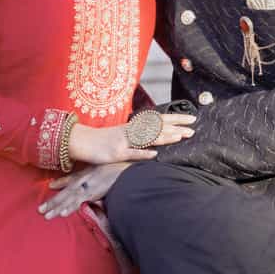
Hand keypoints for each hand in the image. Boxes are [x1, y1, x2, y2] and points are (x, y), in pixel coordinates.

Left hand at [38, 161, 133, 219]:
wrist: (127, 169)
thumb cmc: (119, 169)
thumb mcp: (105, 169)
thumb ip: (96, 175)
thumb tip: (100, 185)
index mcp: (87, 174)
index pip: (71, 180)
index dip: (60, 183)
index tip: (50, 186)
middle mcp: (83, 180)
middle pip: (65, 193)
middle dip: (52, 202)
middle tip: (40, 210)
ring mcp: (86, 186)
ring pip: (68, 199)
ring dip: (56, 207)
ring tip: (46, 215)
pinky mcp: (92, 192)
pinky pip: (78, 201)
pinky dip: (70, 207)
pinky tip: (62, 213)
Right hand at [68, 113, 196, 165]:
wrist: (80, 141)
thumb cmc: (102, 141)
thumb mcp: (122, 136)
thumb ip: (138, 137)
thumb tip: (155, 140)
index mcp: (134, 127)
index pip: (159, 120)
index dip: (176, 119)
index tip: (192, 118)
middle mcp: (131, 131)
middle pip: (157, 126)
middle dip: (176, 125)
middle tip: (194, 126)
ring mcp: (124, 141)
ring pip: (147, 137)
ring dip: (164, 137)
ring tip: (180, 137)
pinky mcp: (116, 153)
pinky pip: (131, 153)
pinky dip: (143, 153)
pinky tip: (155, 155)